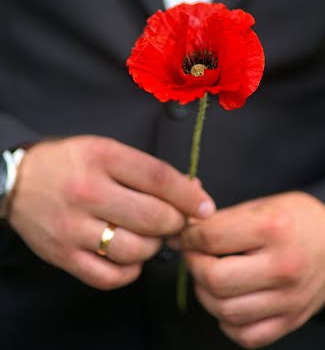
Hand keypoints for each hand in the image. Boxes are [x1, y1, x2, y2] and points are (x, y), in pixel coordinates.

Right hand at [8, 135, 214, 289]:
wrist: (18, 182)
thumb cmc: (70, 163)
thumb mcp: (106, 150)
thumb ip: (147, 171)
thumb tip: (193, 191)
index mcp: (102, 157)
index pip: (159, 179)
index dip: (189, 196)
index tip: (205, 207)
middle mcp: (88, 192)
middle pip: (154, 217)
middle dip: (175, 223)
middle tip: (175, 221)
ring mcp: (74, 228)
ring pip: (136, 250)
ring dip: (154, 247)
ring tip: (149, 236)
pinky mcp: (63, 256)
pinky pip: (111, 277)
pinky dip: (131, 271)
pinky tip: (130, 256)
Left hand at [177, 192, 324, 348]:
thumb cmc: (295, 218)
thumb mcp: (260, 205)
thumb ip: (220, 220)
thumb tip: (181, 232)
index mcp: (273, 229)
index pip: (211, 238)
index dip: (187, 236)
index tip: (183, 235)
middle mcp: (282, 267)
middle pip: (214, 279)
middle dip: (194, 266)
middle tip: (194, 255)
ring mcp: (289, 299)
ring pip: (224, 310)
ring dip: (206, 294)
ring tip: (211, 276)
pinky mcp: (292, 321)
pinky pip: (245, 335)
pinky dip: (228, 320)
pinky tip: (230, 299)